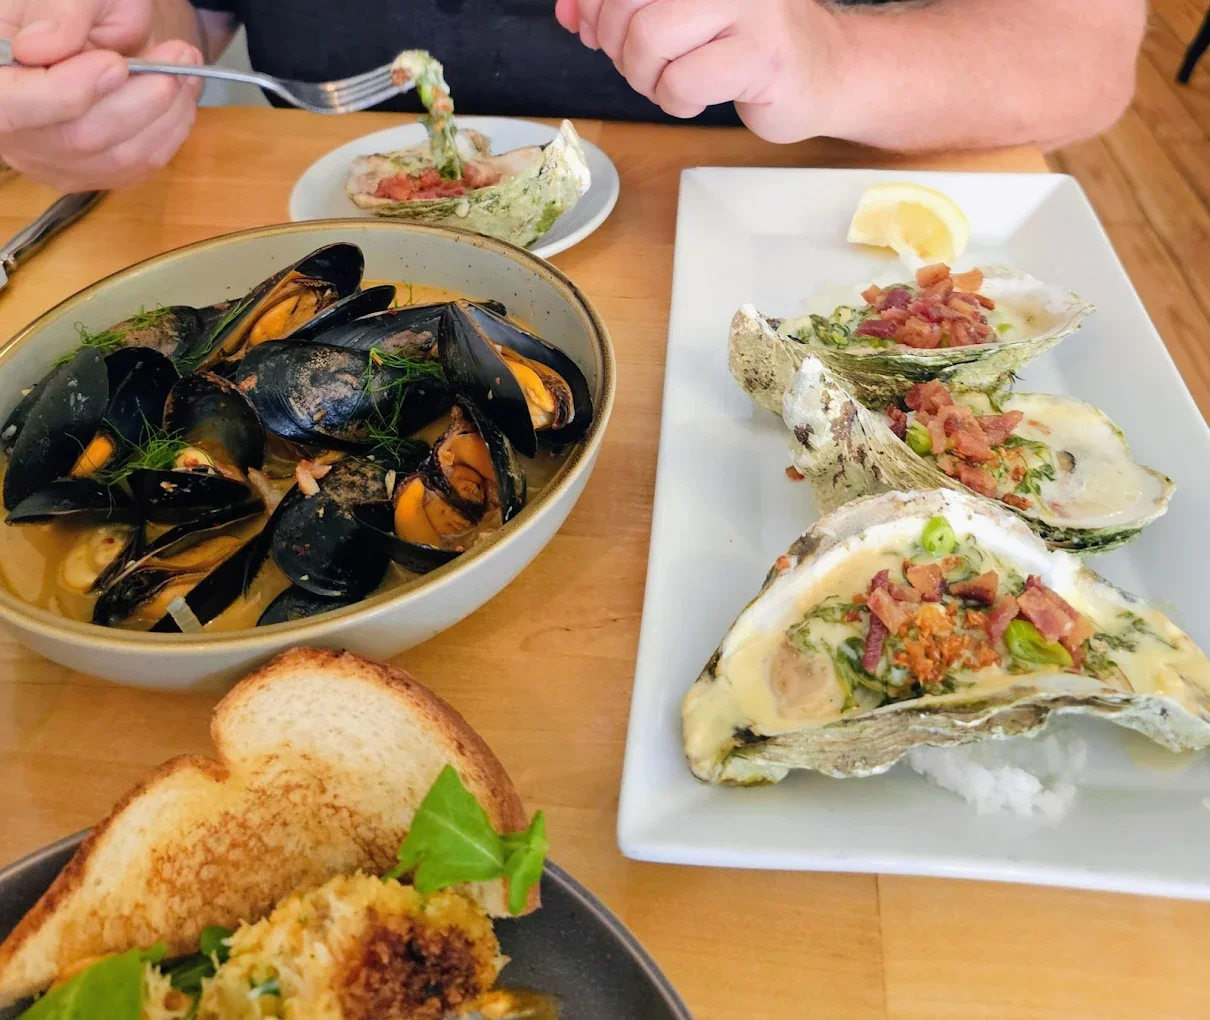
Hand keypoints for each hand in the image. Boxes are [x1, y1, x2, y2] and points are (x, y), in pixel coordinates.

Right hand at [0, 0, 201, 190]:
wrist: (88, 26)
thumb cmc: (69, 6)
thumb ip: (57, 12)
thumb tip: (41, 48)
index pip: (11, 107)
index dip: (65, 94)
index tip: (116, 64)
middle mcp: (14, 130)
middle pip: (79, 137)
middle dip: (140, 98)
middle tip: (178, 56)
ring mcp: (52, 159)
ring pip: (117, 157)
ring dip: (166, 114)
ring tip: (185, 68)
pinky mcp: (90, 172)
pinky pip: (139, 166)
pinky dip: (170, 130)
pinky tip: (179, 97)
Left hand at [555, 0, 838, 142]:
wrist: (820, 72)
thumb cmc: (741, 44)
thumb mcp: (674, 14)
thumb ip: (617, 8)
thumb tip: (569, 12)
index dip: (591, 5)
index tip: (591, 30)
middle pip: (626, 3)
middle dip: (618, 46)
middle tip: (645, 65)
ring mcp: (748, 4)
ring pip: (649, 38)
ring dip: (647, 77)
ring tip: (672, 82)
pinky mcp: (762, 52)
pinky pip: (683, 81)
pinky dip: (677, 101)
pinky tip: (698, 96)